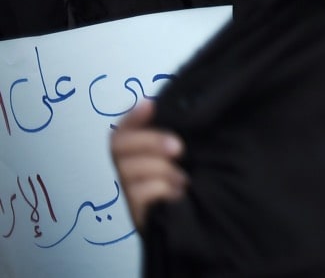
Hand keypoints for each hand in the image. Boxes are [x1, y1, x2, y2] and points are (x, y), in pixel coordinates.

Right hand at [110, 100, 187, 231]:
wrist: (199, 224)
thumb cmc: (192, 185)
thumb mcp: (188, 157)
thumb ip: (179, 135)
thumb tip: (171, 112)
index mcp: (140, 154)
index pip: (122, 131)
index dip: (132, 117)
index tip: (150, 105)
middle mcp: (129, 171)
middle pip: (118, 146)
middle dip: (149, 141)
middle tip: (178, 148)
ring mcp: (130, 193)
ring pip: (130, 170)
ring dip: (162, 170)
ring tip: (183, 179)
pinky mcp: (137, 214)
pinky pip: (141, 193)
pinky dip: (161, 189)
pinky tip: (178, 194)